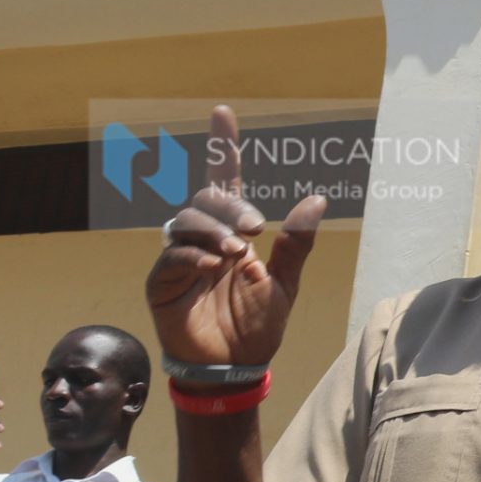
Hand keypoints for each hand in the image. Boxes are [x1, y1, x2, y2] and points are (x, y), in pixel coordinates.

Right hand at [145, 107, 324, 370]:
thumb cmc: (257, 326)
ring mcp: (180, 260)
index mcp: (233, 233)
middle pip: (205, 199)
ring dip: (213, 231)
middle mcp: (204, 240)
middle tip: (254, 228)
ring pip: (186, 222)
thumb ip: (296, 242)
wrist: (236, 369)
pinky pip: (171, 257)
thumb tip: (318, 198)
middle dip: (228, 205)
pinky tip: (214, 267)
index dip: (222, 147)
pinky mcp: (162, 284)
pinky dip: (193, 256)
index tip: (223, 112)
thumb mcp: (285, 283)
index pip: (224, 181)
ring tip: (236, 253)